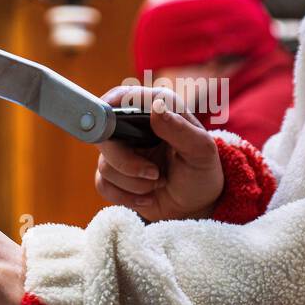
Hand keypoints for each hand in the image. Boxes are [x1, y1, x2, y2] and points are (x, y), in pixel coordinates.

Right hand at [96, 86, 223, 220]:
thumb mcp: (201, 151)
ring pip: (105, 164)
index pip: (124, 97)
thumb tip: (156, 108)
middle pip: (105, 135)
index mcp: (157, 110)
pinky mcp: (113, 175)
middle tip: (153, 174)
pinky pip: (103, 185)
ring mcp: (121, 152)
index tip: (108, 121)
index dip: (110, 106)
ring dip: (134, 182)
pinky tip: (147, 198)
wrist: (194, 206)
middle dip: (126, 161)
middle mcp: (134, 128)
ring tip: (158, 184)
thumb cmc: (201, 173)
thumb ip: (180, 129)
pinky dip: (126, 196)